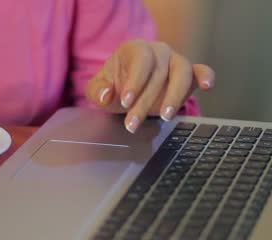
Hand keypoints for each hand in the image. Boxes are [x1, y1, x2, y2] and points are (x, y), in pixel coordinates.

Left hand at [86, 40, 214, 132]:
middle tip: (133, 124)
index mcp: (136, 49)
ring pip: (182, 73)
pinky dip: (206, 76)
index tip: (126, 102)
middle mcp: (159, 51)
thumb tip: (107, 94)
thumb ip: (98, 91)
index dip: (135, 81)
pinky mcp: (190, 74)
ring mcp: (176, 61)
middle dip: (145, 102)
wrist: (130, 89)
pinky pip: (201, 71)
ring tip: (165, 116)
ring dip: (175, 96)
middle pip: (158, 74)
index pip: (140, 61)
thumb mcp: (99, 89)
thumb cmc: (115, 86)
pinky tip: (207, 86)